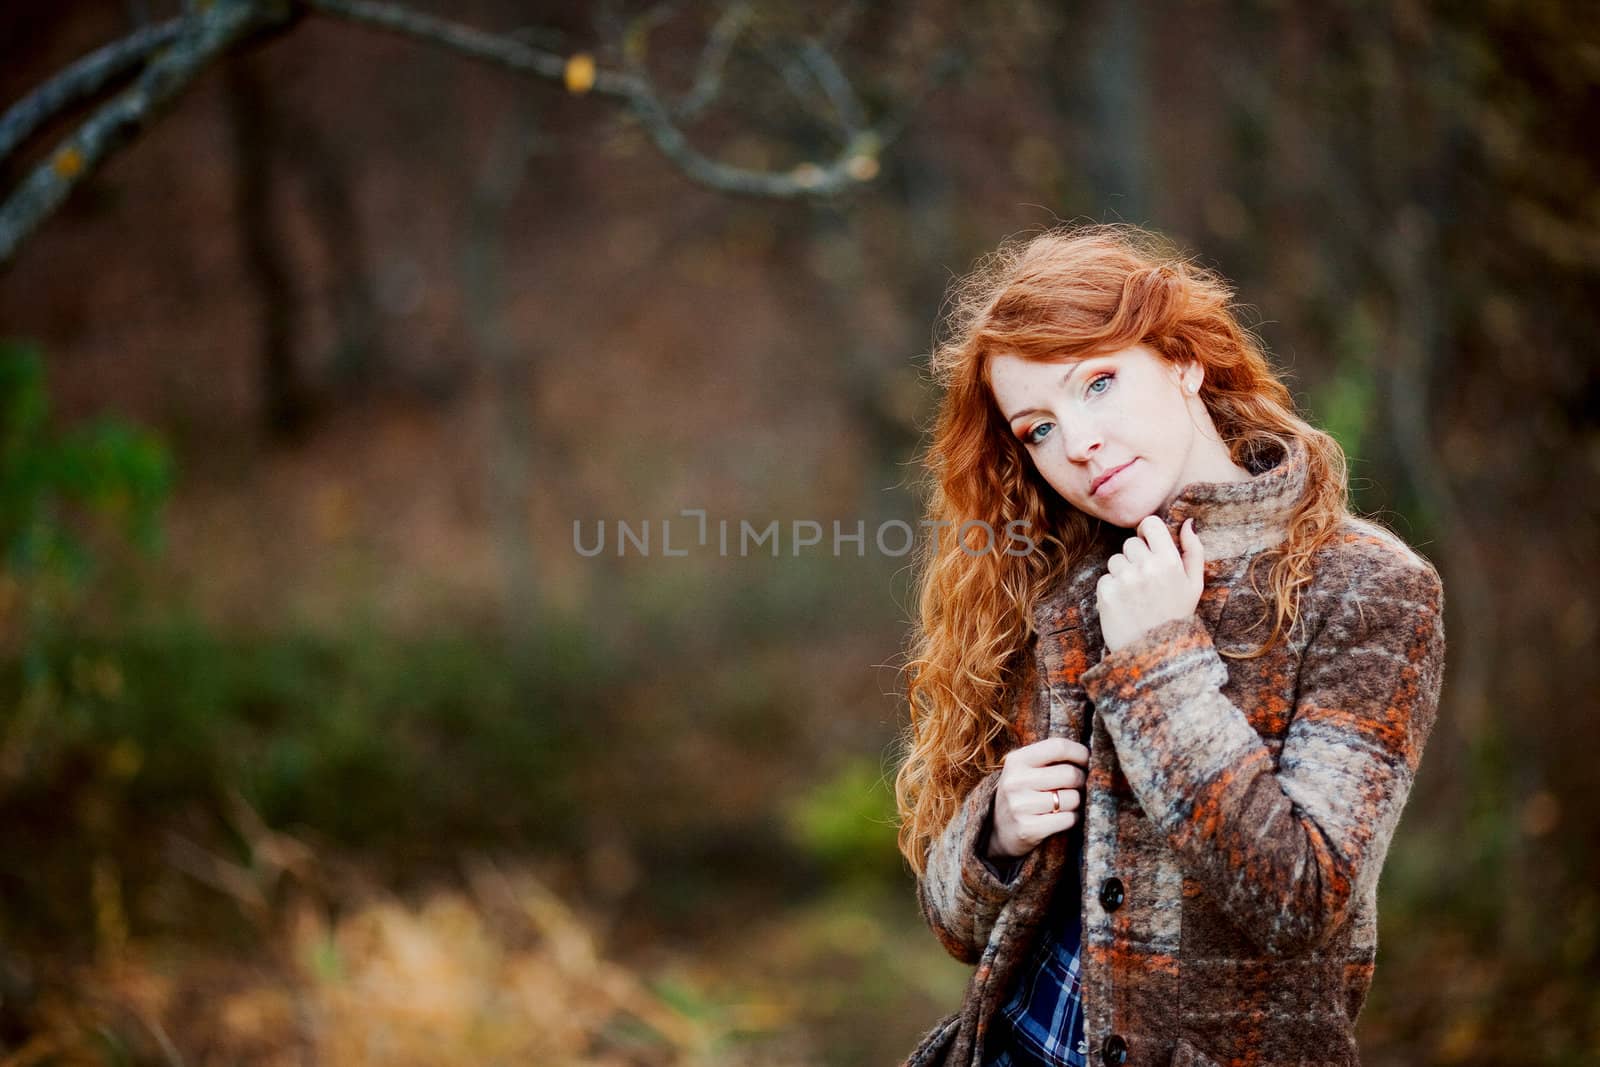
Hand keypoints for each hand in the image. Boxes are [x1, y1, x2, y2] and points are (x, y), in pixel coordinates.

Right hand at [987, 737, 1088, 859]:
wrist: (999, 830)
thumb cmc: (1023, 794)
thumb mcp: (1026, 770)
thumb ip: (1050, 758)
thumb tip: (1089, 755)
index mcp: (1016, 760)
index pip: (1057, 747)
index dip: (1079, 752)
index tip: (1085, 760)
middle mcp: (1016, 781)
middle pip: (1070, 774)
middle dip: (1081, 780)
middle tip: (1076, 785)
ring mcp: (1020, 806)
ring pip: (1073, 798)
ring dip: (1076, 802)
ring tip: (1065, 803)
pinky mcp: (1028, 829)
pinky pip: (1068, 819)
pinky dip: (1072, 819)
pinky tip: (1061, 817)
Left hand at [1096, 515, 1204, 651]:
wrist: (1156, 653)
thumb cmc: (1177, 615)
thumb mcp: (1195, 584)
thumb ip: (1194, 550)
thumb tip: (1188, 523)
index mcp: (1169, 560)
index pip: (1149, 523)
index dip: (1148, 533)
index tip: (1149, 546)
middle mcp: (1145, 566)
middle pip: (1130, 543)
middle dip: (1136, 558)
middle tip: (1147, 582)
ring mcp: (1124, 579)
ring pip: (1115, 560)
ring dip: (1123, 574)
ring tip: (1136, 596)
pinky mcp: (1106, 593)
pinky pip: (1104, 578)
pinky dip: (1112, 590)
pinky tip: (1125, 605)